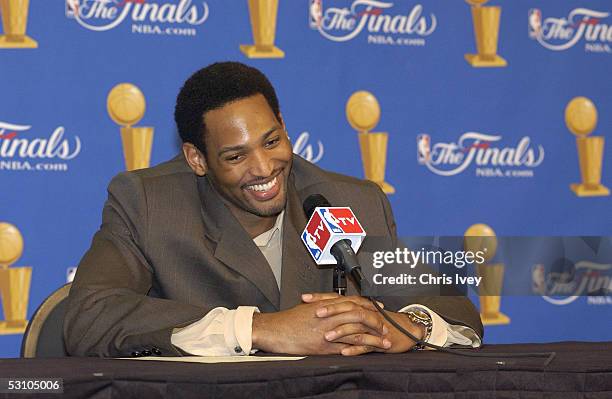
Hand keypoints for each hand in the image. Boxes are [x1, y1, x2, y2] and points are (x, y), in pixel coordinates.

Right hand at [251, 294, 387, 354]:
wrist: (275, 330)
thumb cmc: (288, 320)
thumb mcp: (308, 307)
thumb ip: (323, 305)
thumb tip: (333, 305)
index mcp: (327, 305)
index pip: (354, 302)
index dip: (369, 305)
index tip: (379, 309)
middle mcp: (331, 315)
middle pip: (361, 315)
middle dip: (376, 321)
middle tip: (386, 326)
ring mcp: (329, 330)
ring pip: (358, 331)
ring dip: (374, 336)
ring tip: (385, 341)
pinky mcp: (325, 345)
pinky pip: (347, 346)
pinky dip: (361, 349)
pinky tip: (369, 351)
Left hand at [303, 293, 424, 354]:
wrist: (405, 331)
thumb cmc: (380, 323)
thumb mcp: (358, 315)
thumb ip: (341, 312)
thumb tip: (318, 310)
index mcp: (357, 306)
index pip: (337, 298)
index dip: (321, 297)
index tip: (305, 298)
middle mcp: (364, 313)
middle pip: (347, 308)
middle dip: (331, 310)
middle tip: (316, 313)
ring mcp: (372, 327)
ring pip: (355, 327)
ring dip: (341, 331)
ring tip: (327, 336)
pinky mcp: (379, 341)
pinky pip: (366, 345)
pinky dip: (355, 349)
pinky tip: (344, 352)